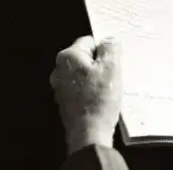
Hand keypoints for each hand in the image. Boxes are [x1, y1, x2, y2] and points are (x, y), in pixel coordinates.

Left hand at [50, 36, 122, 153]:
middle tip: (113, 76)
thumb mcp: (111, 67)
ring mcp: (60, 87)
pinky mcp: (64, 101)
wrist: (89, 134)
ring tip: (108, 89)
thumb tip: (109, 40)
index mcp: (68, 57)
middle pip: (86, 57)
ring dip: (97, 78)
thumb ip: (111, 48)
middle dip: (100, 64)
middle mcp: (58, 70)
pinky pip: (81, 88)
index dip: (105, 50)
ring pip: (84, 73)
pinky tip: (101, 100)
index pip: (90, 41)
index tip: (114, 63)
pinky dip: (91, 91)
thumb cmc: (100, 98)